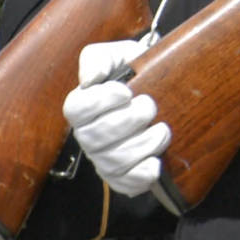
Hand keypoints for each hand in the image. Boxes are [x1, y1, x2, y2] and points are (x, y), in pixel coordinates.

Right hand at [63, 41, 167, 197]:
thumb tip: (90, 78)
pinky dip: (140, 177)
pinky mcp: (122, 175)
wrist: (162, 88)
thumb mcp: (120, 55)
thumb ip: (98, 58)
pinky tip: (156, 165)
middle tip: (150, 106)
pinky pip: (124, 184)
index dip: (99, 102)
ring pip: (113, 162)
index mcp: (82, 107)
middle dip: (128, 121)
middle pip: (95, 138)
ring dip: (142, 146)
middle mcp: (88, 136)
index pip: (76, 110)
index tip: (125, 91)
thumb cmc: (136, 71)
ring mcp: (104, 158)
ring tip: (163, 130)